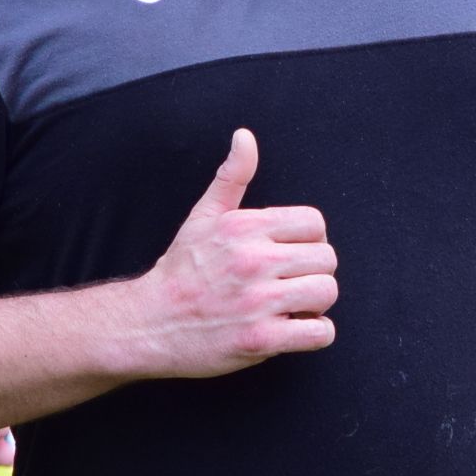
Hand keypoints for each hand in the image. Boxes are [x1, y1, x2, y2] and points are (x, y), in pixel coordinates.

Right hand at [124, 129, 336, 377]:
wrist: (148, 323)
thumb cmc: (180, 270)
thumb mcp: (203, 216)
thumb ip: (231, 177)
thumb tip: (245, 136)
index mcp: (244, 227)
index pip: (314, 223)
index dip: (308, 241)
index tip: (289, 256)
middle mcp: (253, 260)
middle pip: (327, 258)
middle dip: (314, 273)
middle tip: (290, 284)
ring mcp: (258, 302)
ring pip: (327, 292)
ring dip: (316, 304)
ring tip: (291, 307)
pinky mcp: (261, 339)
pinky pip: (320, 333)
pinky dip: (314, 334)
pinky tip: (292, 330)